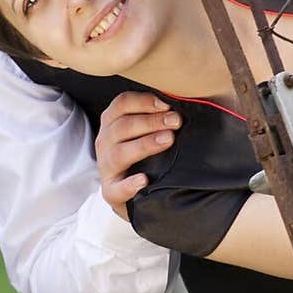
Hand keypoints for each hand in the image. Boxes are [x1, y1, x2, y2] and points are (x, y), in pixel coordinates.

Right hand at [95, 90, 181, 220]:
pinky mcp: (111, 191)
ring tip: (167, 140)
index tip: (167, 103)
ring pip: (119, 153)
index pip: (122, 103)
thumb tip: (187, 101)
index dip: (144, 101)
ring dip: (144, 145)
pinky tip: (144, 180)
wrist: (135, 192)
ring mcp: (106, 166)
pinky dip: (130, 185)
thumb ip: (159, 114)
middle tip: (176, 121)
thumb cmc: (146, 152)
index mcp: (112, 121)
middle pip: (123, 126)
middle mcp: (105, 141)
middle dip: (151, 121)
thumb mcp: (146, 129)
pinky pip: (117, 189)